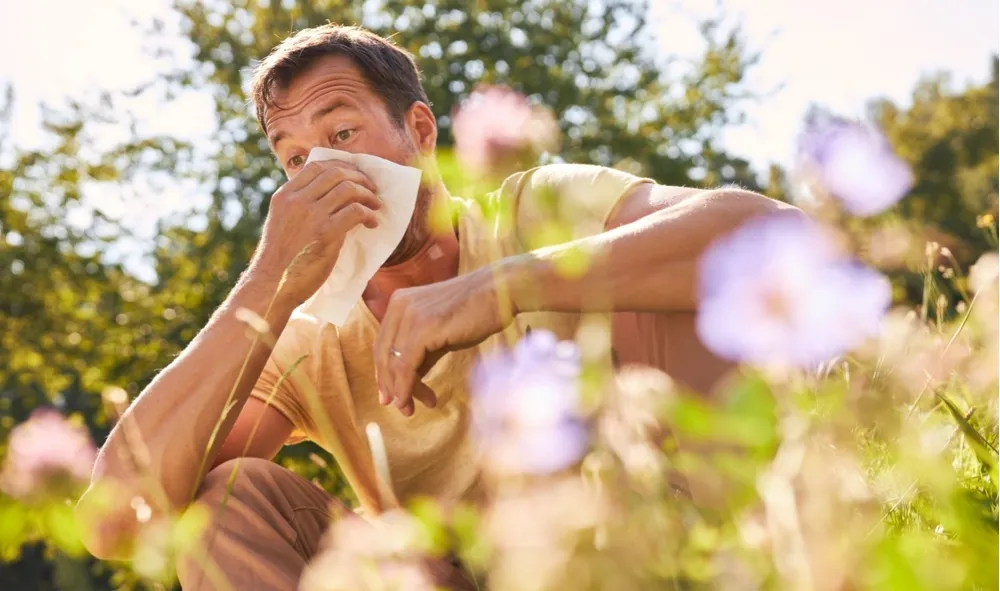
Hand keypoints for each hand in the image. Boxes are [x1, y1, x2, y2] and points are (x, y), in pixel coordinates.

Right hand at [250, 160, 380, 302]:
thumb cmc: (281, 260)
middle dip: (359, 177)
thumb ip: (299, 208)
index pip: (316, 165)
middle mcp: (297, 200)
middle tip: (371, 189)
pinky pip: (356, 212)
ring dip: (368, 195)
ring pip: (348, 188)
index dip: (341, 166)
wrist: (273, 285)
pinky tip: (372, 223)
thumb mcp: (283, 223)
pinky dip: (369, 214)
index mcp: (284, 196)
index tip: (355, 175)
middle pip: (336, 173)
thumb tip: (328, 199)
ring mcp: (311, 215)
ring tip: (375, 205)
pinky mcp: (326, 232)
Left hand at [372, 265, 516, 415]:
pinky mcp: (422, 329)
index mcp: (399, 302)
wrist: (500, 292)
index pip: (382, 343)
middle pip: (382, 354)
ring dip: (400, 390)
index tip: (390, 395)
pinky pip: (406, 365)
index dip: (383, 372)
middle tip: (400, 407)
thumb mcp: (440, 331)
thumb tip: (409, 379)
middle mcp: (399, 306)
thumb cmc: (476, 311)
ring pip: (393, 363)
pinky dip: (406, 387)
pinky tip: (412, 400)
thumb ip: (422, 351)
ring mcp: (410, 316)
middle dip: (389, 384)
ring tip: (410, 409)